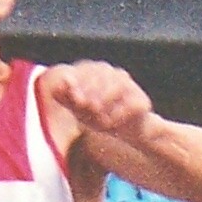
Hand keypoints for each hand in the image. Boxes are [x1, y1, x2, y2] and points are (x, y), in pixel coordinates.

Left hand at [39, 60, 153, 144]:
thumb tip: (59, 82)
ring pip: (117, 85)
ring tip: (96, 117)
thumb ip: (67, 96)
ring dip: (105, 101)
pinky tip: (109, 125)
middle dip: (92, 91)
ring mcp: (130, 86)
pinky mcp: (142, 101)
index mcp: (98, 72)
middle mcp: (115, 74)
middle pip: (102, 75)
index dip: (80, 82)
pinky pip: (131, 104)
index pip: (86, 69)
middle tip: (84, 107)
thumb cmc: (100, 116)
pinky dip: (118, 114)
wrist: (129, 131)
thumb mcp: (79, 109)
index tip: (73, 98)